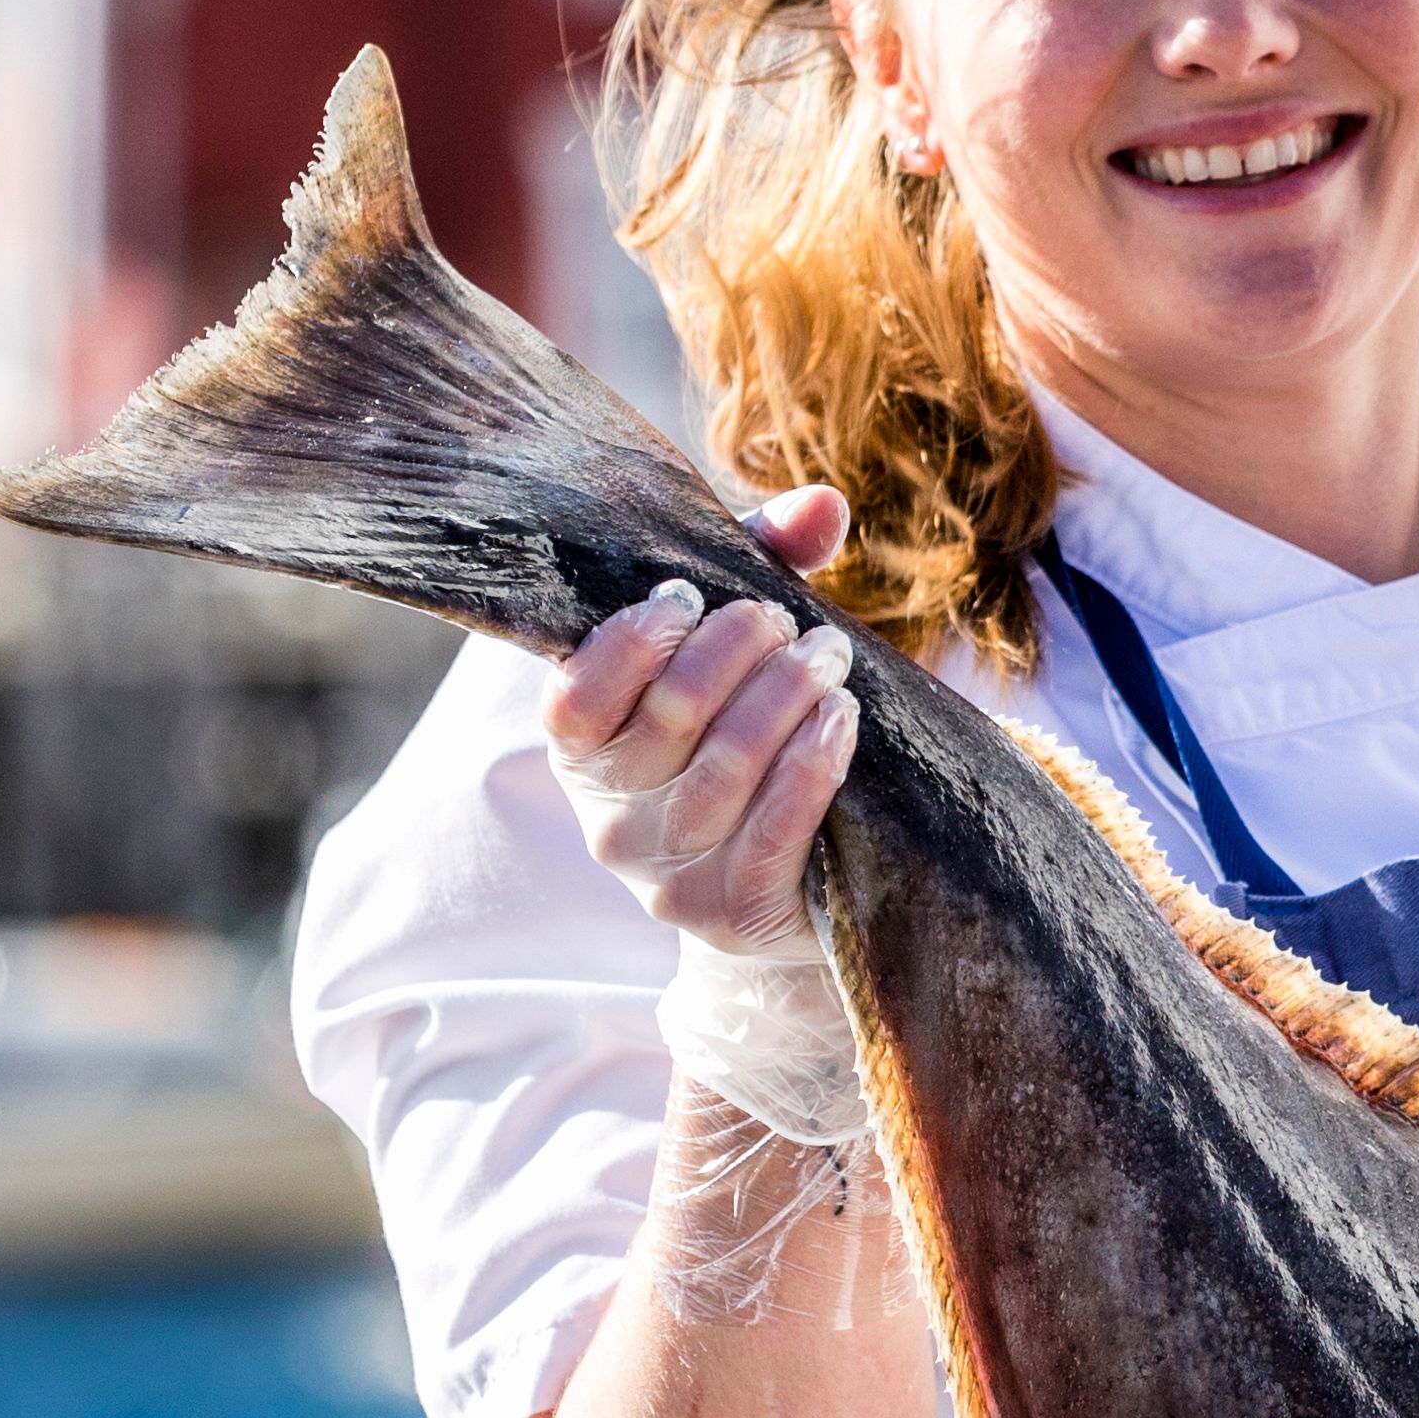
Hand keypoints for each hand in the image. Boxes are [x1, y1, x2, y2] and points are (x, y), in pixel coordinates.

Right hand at [545, 489, 864, 957]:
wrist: (781, 892)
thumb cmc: (744, 739)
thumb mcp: (735, 649)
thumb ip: (760, 566)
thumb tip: (822, 505)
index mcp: (583, 750)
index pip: (576, 696)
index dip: (632, 642)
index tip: (690, 598)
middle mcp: (607, 817)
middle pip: (669, 717)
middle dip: (736, 652)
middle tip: (785, 621)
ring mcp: (664, 875)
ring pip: (724, 769)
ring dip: (784, 699)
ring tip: (828, 657)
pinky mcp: (727, 912)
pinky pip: (773, 831)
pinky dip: (811, 765)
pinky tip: (841, 720)